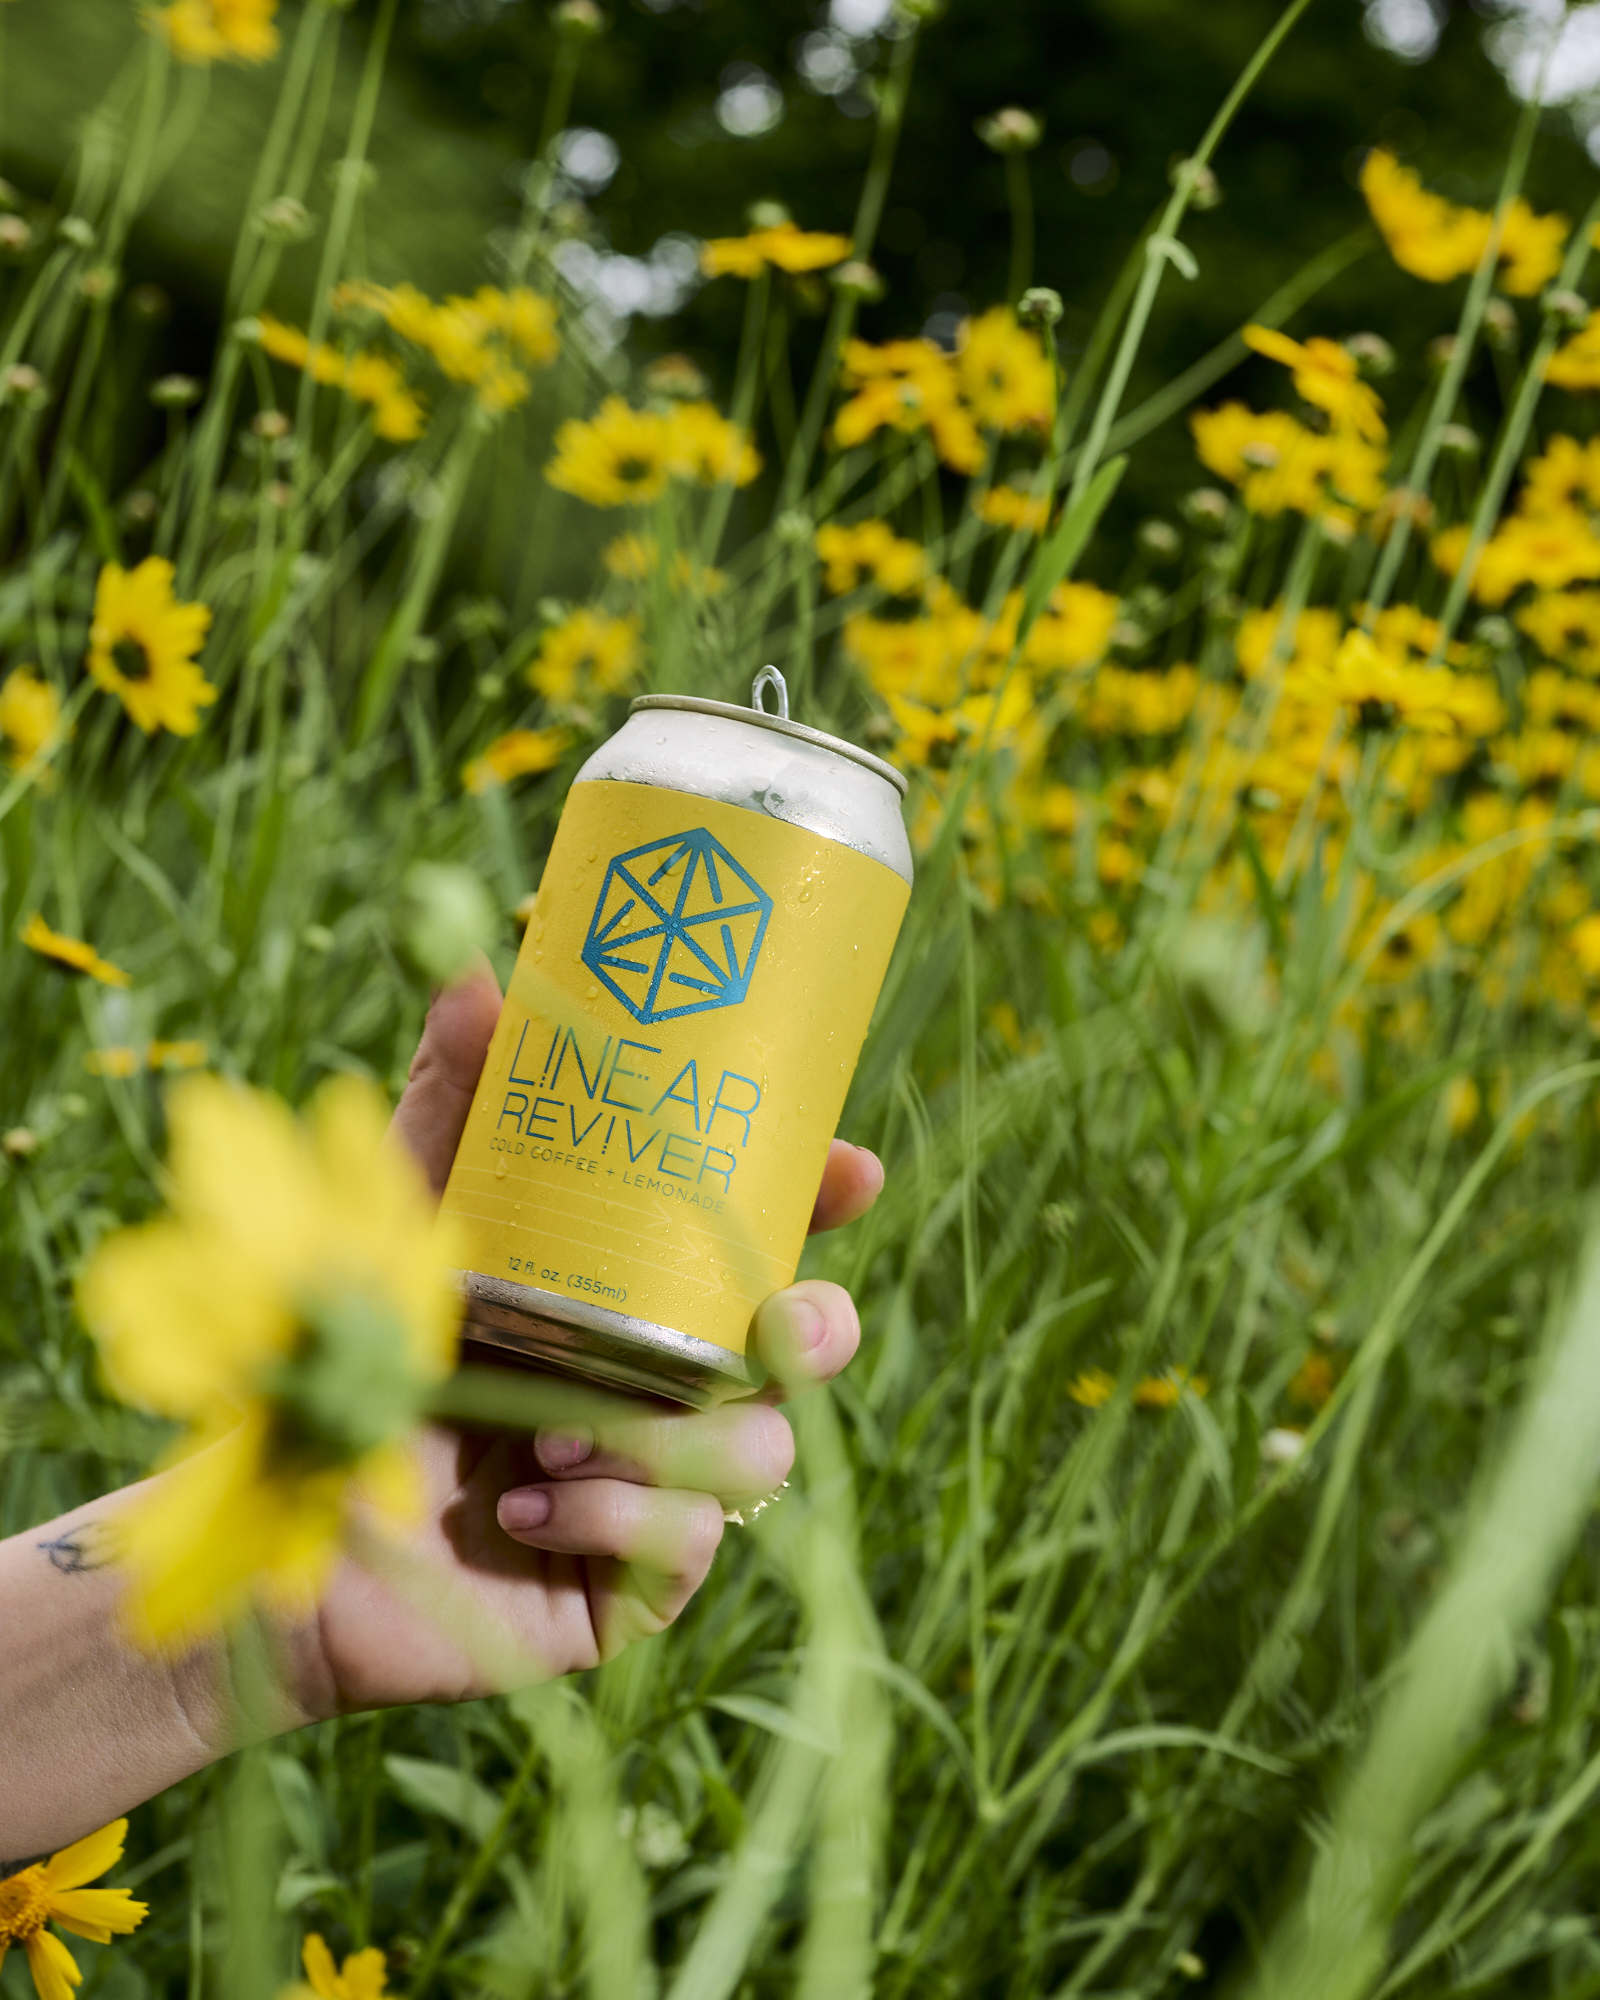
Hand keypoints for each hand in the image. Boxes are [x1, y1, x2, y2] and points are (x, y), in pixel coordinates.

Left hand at [290, 960, 881, 1716]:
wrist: (283, 1509)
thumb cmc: (354, 1344)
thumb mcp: (410, 1204)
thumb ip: (450, 1091)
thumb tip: (478, 962)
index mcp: (639, 1288)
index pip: (765, 1239)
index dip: (823, 1205)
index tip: (851, 1170)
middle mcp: (666, 1382)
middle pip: (808, 1351)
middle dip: (818, 1331)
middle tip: (772, 1325)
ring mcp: (658, 1485)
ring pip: (764, 1455)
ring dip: (674, 1441)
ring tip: (557, 1435)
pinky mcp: (631, 1585)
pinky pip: (689, 1549)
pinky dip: (620, 1519)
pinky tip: (530, 1511)